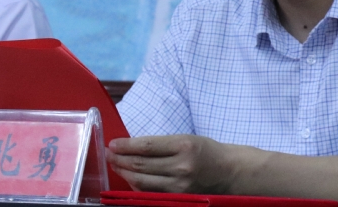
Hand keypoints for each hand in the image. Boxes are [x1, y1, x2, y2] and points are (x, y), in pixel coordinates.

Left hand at [106, 135, 234, 193]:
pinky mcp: (179, 199)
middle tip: (109, 154)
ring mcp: (180, 186)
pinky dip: (137, 186)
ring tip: (115, 165)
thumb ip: (163, 144)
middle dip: (121, 159)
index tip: (113, 143)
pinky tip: (130, 179)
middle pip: (142, 165)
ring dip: (125, 173)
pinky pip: (151, 193)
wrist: (229, 172)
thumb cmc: (207, 152)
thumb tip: (133, 146)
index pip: (147, 146)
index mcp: (184, 145)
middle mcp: (182, 166)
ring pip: (142, 181)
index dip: (126, 145)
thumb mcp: (187, 139)